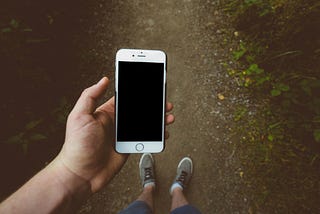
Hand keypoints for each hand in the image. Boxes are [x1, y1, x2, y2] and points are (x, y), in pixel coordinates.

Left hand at [55, 77, 173, 192]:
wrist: (81, 174)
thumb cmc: (76, 146)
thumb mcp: (80, 116)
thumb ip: (90, 96)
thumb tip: (102, 80)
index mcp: (105, 113)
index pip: (124, 98)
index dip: (137, 92)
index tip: (149, 87)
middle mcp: (115, 123)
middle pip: (138, 111)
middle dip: (152, 106)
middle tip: (164, 103)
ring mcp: (122, 136)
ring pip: (144, 125)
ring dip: (157, 120)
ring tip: (168, 117)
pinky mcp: (127, 148)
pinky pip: (144, 139)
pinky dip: (155, 137)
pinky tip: (162, 134)